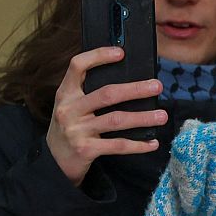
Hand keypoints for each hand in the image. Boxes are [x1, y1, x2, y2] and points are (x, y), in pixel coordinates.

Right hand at [45, 47, 165, 185]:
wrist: (52, 162)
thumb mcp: (70, 107)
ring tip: (162, 116)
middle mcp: (69, 109)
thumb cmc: (70, 129)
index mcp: (65, 93)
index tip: (121, 52)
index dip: (98, 56)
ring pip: (116, 120)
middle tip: (157, 86)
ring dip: (143, 117)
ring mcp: (76, 130)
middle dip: (135, 89)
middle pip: (107, 94)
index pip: (77, 66)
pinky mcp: (86, 149)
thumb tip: (129, 83)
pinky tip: (152, 143)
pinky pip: (118, 145)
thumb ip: (88, 94)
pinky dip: (138, 145)